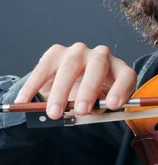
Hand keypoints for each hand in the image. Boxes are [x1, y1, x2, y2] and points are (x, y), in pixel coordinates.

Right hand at [13, 42, 136, 118]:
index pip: (126, 76)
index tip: (113, 105)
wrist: (70, 85)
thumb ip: (96, 109)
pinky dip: (34, 86)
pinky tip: (24, 101)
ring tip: (55, 113)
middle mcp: (100, 56)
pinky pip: (44, 67)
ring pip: (70, 66)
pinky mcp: (56, 53)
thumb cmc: (90, 98)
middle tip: (81, 110)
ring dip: (61, 91)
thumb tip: (88, 113)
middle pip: (97, 67)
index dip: (121, 89)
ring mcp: (78, 51)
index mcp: (118, 70)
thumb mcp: (97, 106)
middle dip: (89, 90)